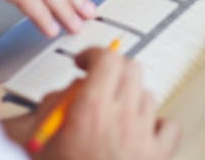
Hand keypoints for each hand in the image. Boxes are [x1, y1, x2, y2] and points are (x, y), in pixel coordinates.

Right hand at [32, 47, 179, 159]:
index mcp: (90, 113)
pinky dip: (158, 125)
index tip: (84, 62)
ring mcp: (143, 140)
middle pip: (131, 70)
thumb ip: (48, 111)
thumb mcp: (34, 142)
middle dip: (113, 72)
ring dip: (132, 99)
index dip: (93, 55)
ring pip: (149, 96)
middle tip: (98, 83)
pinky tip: (142, 132)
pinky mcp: (158, 159)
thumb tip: (68, 92)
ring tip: (113, 115)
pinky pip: (170, 127)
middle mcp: (123, 121)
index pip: (106, 60)